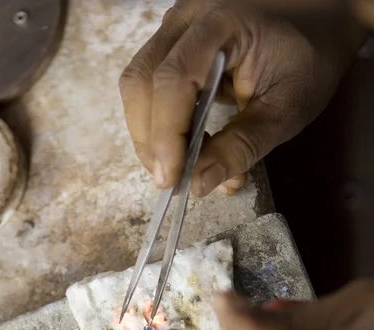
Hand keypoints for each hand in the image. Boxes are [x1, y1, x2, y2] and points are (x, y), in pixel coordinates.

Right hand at [120, 0, 363, 196]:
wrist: (319, 20)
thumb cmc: (310, 60)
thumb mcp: (285, 110)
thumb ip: (242, 147)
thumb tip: (197, 185)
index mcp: (222, 23)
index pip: (173, 80)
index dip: (166, 135)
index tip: (172, 180)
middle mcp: (188, 17)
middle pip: (142, 80)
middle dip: (151, 139)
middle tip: (171, 181)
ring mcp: (177, 26)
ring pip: (138, 83)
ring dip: (150, 133)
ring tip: (178, 167)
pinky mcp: (174, 42)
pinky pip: (150, 83)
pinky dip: (159, 121)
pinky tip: (182, 145)